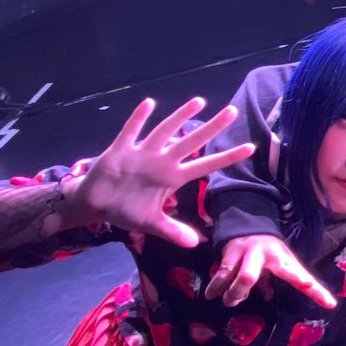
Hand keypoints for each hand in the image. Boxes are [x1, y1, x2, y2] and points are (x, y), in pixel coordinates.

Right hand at [63, 97, 254, 247]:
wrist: (95, 204)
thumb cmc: (125, 210)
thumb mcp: (151, 224)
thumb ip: (172, 231)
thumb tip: (196, 244)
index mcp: (171, 178)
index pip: (205, 166)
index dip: (227, 158)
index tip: (251, 147)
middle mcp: (161, 162)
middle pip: (191, 142)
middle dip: (211, 128)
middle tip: (233, 111)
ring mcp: (142, 154)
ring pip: (164, 131)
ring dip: (180, 117)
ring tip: (199, 102)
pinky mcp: (120, 151)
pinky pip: (131, 132)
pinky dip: (139, 119)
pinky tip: (150, 103)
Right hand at [207, 234, 334, 309]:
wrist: (249, 224)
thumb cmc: (268, 250)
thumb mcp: (277, 264)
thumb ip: (273, 282)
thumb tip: (267, 298)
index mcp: (283, 259)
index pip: (299, 276)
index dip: (314, 290)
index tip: (329, 303)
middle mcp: (264, 254)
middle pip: (249, 276)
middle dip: (240, 290)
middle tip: (237, 301)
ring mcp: (245, 252)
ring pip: (233, 276)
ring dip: (230, 292)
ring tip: (227, 301)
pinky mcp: (229, 251)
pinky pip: (222, 273)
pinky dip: (216, 286)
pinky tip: (211, 294)